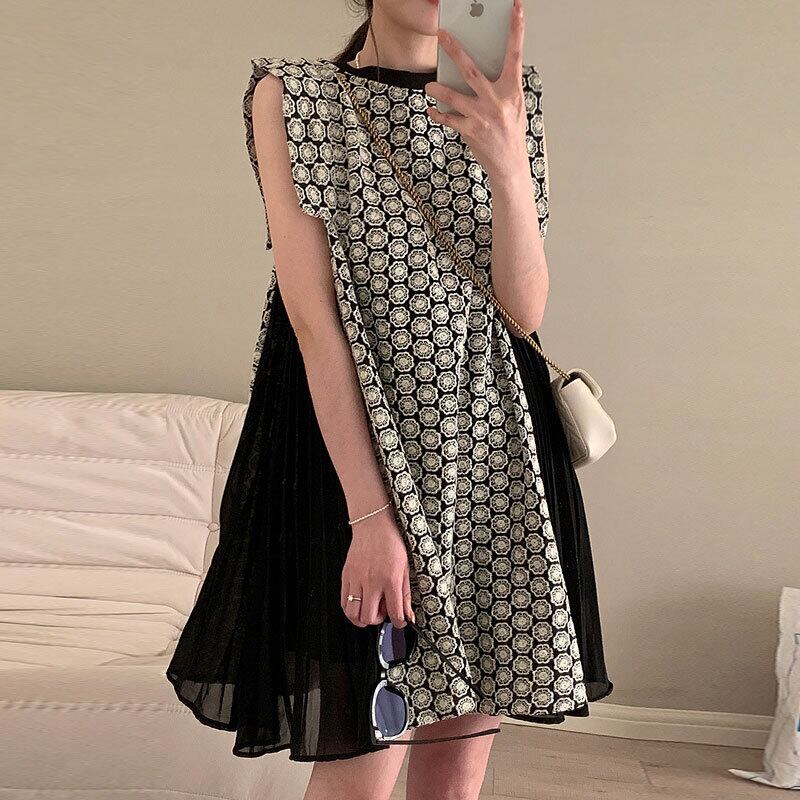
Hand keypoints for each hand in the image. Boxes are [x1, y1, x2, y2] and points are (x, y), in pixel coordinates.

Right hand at [341, 508, 415, 628]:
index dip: (399, 622)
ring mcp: (356, 579)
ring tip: (370, 609)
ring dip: (361, 618)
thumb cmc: (391, 542)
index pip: (394, 612)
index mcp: (390, 579)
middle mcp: (372, 581)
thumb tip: (408, 614)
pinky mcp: (346, 576)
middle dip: (378, 620)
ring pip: (353, 613)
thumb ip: (405, 593)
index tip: (400, 620)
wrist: (373, 525)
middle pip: (369, 617)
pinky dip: (350, 608)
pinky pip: (343, 601)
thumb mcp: (405, 567)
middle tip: (383, 612)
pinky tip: (359, 602)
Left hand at [424, 0, 528, 181]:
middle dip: (455, 50)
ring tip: (429, 85)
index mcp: (512, 90)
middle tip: (442, 35)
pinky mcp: (470, 131)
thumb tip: (482, 68)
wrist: (510, 164)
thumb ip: (501, 86)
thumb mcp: (514, 106)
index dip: (516, 30)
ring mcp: (482, 116)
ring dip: (438, 88)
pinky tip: (432, 110)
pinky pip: (448, 118)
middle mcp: (497, 101)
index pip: (515, 54)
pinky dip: (438, 114)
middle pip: (471, 70)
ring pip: (453, 96)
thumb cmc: (511, 132)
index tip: (516, 9)